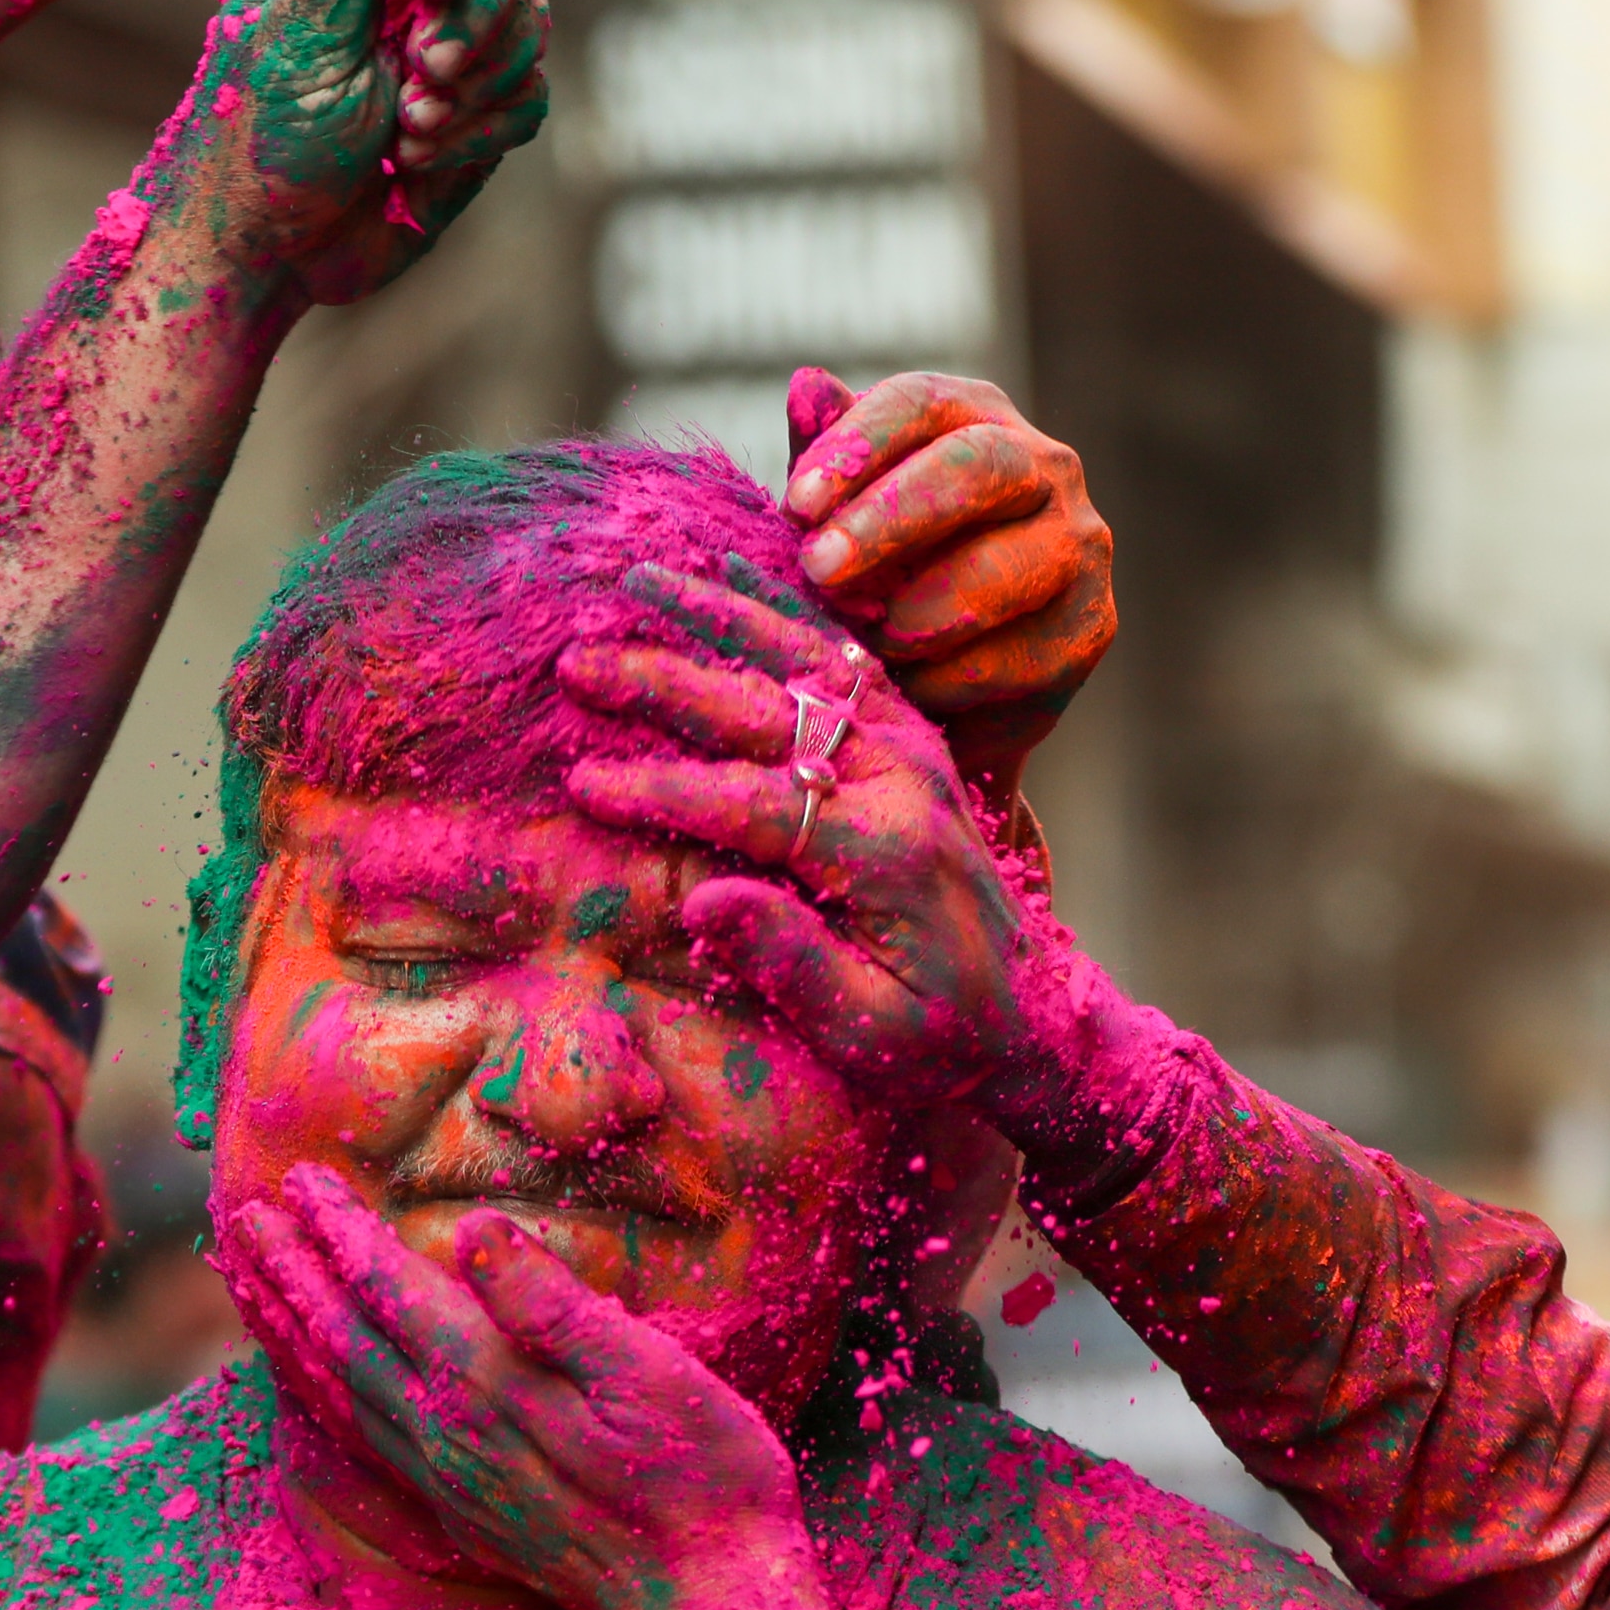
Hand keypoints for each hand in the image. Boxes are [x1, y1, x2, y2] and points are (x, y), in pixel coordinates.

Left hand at [137, 0, 547, 307]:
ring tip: (405, 130)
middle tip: (426, 69)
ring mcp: (449, 53)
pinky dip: (482, 132)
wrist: (271, 258)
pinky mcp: (476, 117)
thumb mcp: (299, 37)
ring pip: (529, 24)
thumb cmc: (260, 145)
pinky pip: (529, 99)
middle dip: (479, 12)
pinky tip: (416, 161)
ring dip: (477, 83)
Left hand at [219, 1167, 827, 1609]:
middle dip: (290, 1273)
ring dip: (288, 1332)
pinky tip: (313, 1386)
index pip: (391, 1291)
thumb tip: (474, 1229)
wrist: (715, 1607)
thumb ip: (552, 1304)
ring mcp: (451, 1485)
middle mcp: (448, 1438)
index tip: (301, 1178)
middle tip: (241, 1217)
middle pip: (342, 1341)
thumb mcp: (651, 1374)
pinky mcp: (466, 1519)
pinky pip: (364, 1445)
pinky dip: (321, 1400)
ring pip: (340, 1395)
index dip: (342, 1232)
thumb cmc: (707, 1479)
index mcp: (489, 1387)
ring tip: (248, 1285)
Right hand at [551, 565, 1049, 1121]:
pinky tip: (726, 571)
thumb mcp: (869, 1030)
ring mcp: (910, 745)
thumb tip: (703, 902)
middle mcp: (902, 779)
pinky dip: (781, 607)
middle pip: (767, 709)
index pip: (755, 804)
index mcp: (886, 853)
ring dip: (715, 615)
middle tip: (577, 662)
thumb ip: (792, 964)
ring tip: (633, 580)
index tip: (585, 782)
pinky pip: (842, 651)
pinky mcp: (911, 734)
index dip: (665, 790)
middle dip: (665, 682)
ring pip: (803, 656)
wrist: (1032, 1014)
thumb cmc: (938, 1038)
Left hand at [784, 369, 1112, 803]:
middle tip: (820, 570)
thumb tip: (806, 386)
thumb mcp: (844, 511)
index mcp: (975, 416)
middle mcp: (1044, 466)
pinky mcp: (1089, 627)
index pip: (920, 402)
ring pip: (998, 573)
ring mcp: (1077, 546)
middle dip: (890, 520)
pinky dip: (942, 682)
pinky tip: (907, 689)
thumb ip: (826, 458)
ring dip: (912, 615)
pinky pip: (1011, 660)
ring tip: (862, 643)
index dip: (857, 447)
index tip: (798, 505)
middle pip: (976, 465)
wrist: (957, 676)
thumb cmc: (888, 571)